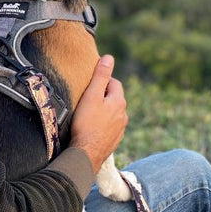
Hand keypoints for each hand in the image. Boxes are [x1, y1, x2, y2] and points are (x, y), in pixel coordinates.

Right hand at [70, 55, 127, 172]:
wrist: (86, 154)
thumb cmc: (86, 124)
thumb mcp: (92, 95)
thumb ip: (100, 76)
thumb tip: (109, 58)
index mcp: (119, 102)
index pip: (114, 83)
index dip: (103, 81)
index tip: (90, 83)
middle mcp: (123, 115)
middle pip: (114, 99)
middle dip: (103, 96)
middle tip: (87, 97)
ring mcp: (120, 129)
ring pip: (113, 114)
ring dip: (104, 111)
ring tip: (88, 114)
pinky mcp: (114, 141)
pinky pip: (110, 128)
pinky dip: (103, 125)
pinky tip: (92, 128)